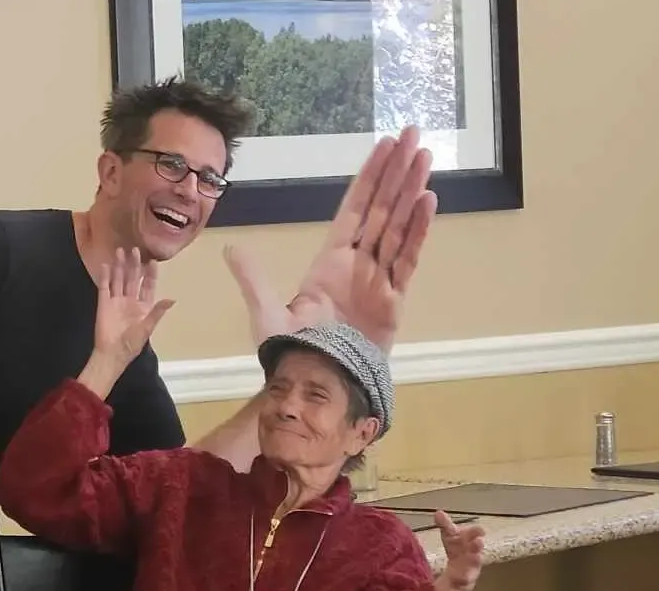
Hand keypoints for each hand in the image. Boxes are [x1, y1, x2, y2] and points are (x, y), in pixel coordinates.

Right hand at [93, 246, 174, 366]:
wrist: (112, 354)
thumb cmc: (131, 344)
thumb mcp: (147, 328)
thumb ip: (157, 312)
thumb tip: (172, 299)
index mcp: (143, 307)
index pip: (148, 286)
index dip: (151, 274)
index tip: (153, 261)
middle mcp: (130, 301)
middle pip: (133, 278)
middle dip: (134, 264)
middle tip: (135, 250)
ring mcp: (116, 301)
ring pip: (119, 279)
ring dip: (120, 266)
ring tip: (120, 251)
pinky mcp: (103, 303)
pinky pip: (104, 287)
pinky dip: (105, 276)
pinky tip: (106, 265)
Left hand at [223, 125, 435, 350]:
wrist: (314, 386)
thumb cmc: (292, 353)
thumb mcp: (266, 312)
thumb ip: (252, 279)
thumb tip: (230, 248)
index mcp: (330, 262)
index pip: (355, 208)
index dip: (370, 177)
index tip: (386, 146)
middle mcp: (358, 265)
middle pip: (382, 209)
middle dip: (398, 172)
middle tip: (415, 135)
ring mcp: (378, 280)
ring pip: (398, 226)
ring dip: (412, 191)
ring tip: (426, 158)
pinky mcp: (393, 301)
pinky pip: (407, 260)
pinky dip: (417, 231)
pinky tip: (428, 201)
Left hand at [432, 510, 484, 590]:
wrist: (458, 574)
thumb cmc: (457, 551)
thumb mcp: (450, 537)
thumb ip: (445, 525)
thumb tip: (438, 512)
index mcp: (467, 540)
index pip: (470, 534)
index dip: (474, 532)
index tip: (481, 530)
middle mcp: (472, 553)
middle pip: (474, 548)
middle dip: (477, 545)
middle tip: (479, 541)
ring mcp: (471, 567)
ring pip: (473, 564)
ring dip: (475, 560)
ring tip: (476, 557)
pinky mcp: (467, 581)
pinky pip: (466, 580)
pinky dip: (464, 578)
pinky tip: (461, 578)